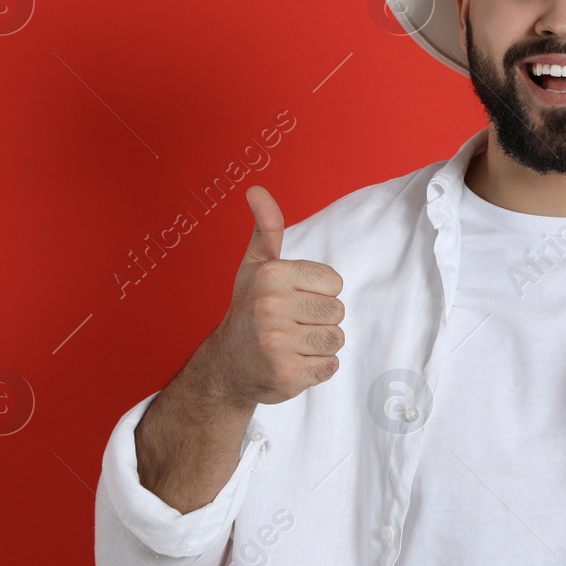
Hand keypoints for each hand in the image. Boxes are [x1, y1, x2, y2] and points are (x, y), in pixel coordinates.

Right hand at [205, 185, 345, 407]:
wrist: (227, 367)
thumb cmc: (249, 309)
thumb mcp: (256, 265)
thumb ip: (267, 227)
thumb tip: (257, 189)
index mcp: (270, 276)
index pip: (334, 282)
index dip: (319, 292)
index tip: (293, 298)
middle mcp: (271, 308)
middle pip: (337, 311)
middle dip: (320, 319)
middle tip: (291, 324)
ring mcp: (278, 344)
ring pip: (336, 339)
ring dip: (320, 344)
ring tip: (293, 342)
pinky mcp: (287, 375)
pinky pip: (330, 366)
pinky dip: (316, 367)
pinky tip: (292, 361)